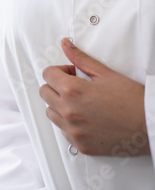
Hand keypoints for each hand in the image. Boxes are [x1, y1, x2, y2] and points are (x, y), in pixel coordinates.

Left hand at [40, 37, 149, 156]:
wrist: (151, 126)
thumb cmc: (133, 101)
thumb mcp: (106, 74)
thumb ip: (81, 58)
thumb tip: (65, 44)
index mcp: (72, 90)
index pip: (47, 74)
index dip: (60, 71)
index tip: (72, 74)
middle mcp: (68, 111)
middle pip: (45, 93)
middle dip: (56, 86)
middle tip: (76, 87)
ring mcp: (73, 130)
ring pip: (50, 112)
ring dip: (60, 105)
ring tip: (81, 103)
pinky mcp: (80, 145)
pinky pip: (63, 131)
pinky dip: (69, 124)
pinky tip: (86, 118)